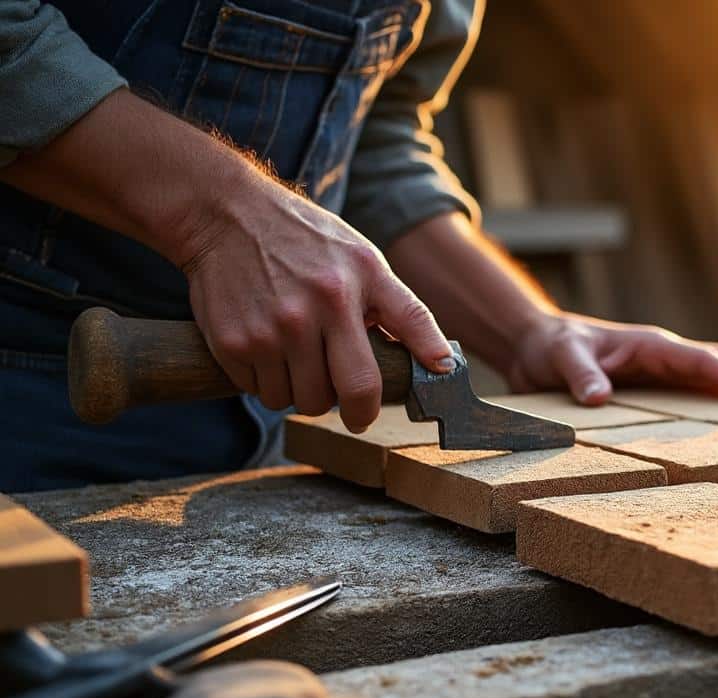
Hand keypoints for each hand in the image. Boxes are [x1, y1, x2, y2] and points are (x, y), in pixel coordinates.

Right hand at [1, 90, 451, 433]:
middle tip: (337, 387)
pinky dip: (267, 380)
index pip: (367, 378)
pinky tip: (269, 348)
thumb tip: (442, 363)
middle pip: (334, 397)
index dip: (372, 408)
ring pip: (294, 401)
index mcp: (348, 293)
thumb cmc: (308, 239)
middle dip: (341, 403)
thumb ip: (405, 312)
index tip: (367, 416)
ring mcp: (267, 331)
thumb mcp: (366, 261)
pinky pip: (259, 390)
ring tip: (300, 356)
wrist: (226, 213)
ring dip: (300, 391)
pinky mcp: (232, 342)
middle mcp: (307, 314)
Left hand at [506, 313, 717, 404]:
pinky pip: (693, 388)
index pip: (705, 360)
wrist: (534, 343)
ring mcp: (660, 367)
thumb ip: (580, 375)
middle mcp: (662, 354)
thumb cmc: (550, 348)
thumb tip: (600, 397)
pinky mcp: (652, 382)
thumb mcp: (560, 357)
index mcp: (651, 345)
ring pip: (712, 373)